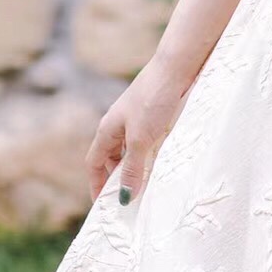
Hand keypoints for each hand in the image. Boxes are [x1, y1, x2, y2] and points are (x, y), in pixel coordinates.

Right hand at [85, 54, 194, 205]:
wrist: (177, 66)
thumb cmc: (154, 99)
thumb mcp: (141, 139)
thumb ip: (132, 168)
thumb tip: (125, 197)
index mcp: (107, 129)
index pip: (94, 163)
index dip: (96, 184)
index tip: (102, 205)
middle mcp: (118, 123)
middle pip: (111, 156)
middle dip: (116, 178)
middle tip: (128, 200)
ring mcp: (136, 117)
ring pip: (130, 148)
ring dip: (135, 167)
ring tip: (146, 186)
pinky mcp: (154, 113)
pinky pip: (147, 140)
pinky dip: (150, 155)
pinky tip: (162, 162)